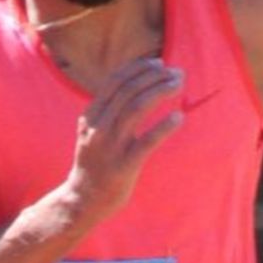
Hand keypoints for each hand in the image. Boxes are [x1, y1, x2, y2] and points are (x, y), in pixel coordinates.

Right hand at [63, 58, 184, 223]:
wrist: (84, 199)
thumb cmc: (96, 162)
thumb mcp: (93, 131)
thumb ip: (109, 110)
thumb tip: (139, 83)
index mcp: (90, 116)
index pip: (115, 81)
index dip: (139, 68)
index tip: (158, 63)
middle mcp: (98, 127)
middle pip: (129, 90)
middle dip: (155, 76)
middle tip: (176, 73)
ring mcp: (110, 146)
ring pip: (137, 108)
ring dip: (161, 91)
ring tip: (179, 85)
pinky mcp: (124, 165)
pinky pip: (148, 140)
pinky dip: (165, 126)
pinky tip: (179, 117)